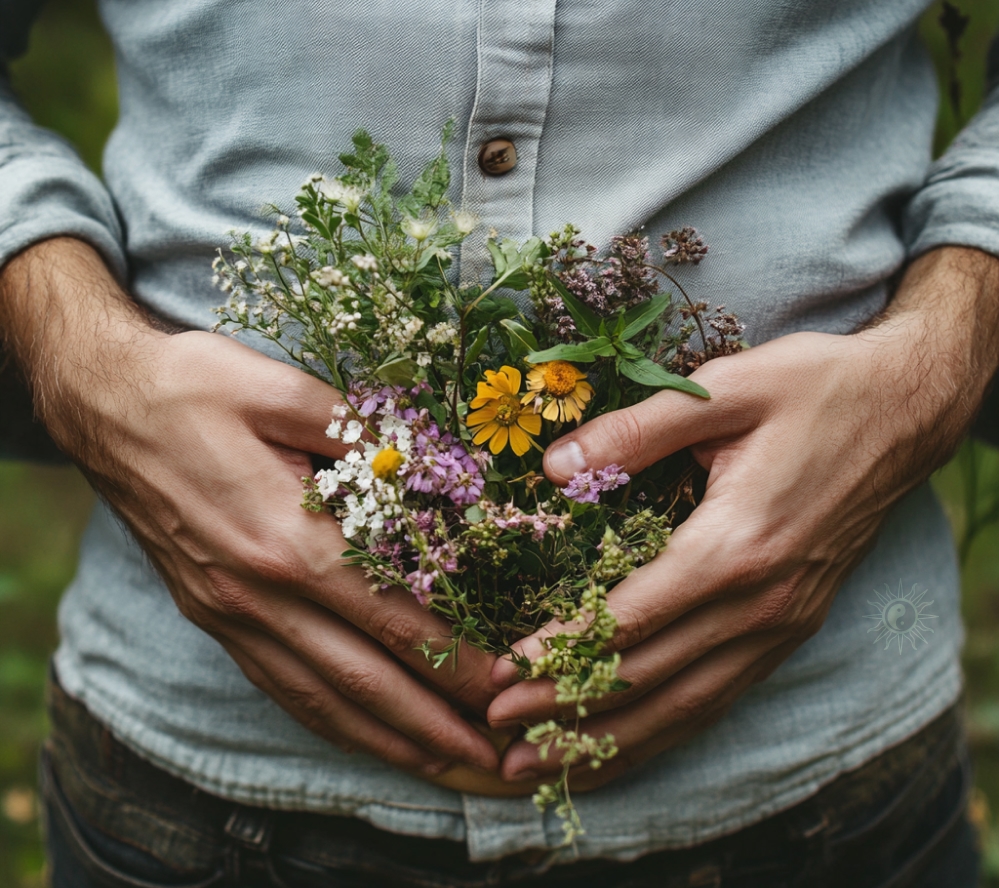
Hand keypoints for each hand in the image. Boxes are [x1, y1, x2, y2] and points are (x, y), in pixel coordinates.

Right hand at [0, 238, 500, 777]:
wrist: (105, 407)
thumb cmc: (195, 389)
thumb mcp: (284, 389)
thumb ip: (361, 435)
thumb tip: (423, 466)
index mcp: (286, 539)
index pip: (390, 618)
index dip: (453, 659)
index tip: (505, 683)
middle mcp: (257, 594)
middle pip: (362, 678)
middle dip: (435, 722)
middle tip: (495, 753)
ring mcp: (229, 613)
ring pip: (318, 697)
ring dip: (386, 738)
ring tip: (442, 763)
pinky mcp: (213, 615)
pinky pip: (276, 685)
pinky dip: (326, 719)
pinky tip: (359, 733)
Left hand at [487, 246, 998, 787]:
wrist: (905, 411)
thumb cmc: (814, 391)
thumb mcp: (724, 390)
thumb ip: (636, 431)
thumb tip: (553, 465)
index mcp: (736, 545)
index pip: (630, 620)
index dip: (562, 653)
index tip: (503, 675)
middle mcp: (761, 603)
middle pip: (650, 676)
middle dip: (568, 708)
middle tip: (498, 730)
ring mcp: (781, 624)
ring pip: (686, 705)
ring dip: (612, 740)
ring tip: (545, 765)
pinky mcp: (791, 628)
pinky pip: (721, 697)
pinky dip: (666, 730)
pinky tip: (627, 746)